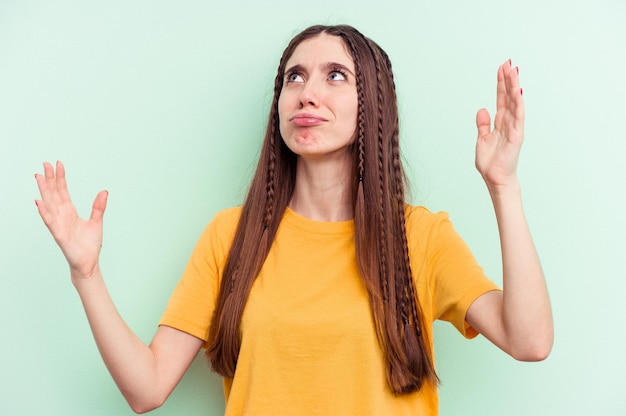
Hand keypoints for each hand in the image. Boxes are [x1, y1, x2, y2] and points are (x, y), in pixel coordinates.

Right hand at [35, 161, 107, 278]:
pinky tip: (39, 202)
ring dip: (44, 190)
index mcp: (70, 212)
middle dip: (49, 179)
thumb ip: (98, 206)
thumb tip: (104, 191)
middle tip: (45, 163)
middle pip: (54, 194)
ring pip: (49, 204)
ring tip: (38, 176)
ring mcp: (58, 224)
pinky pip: (50, 222)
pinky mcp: (59, 235)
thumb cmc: (89, 244)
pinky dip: (44, 212)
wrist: (89, 262)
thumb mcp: (97, 221)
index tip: (58, 164)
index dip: (61, 178)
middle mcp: (62, 215)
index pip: (63, 191)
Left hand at [475, 59, 524, 190]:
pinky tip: (517, 91)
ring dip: (514, 87)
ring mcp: (514, 127)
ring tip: (513, 71)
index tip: (501, 68)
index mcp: (500, 122)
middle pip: (508, 96)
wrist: (495, 178)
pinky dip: (518, 103)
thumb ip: (483, 125)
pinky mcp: (517, 135)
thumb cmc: (490, 162)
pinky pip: (518, 116)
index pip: (501, 98)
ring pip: (515, 103)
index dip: (501, 83)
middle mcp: (508, 122)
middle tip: (508, 63)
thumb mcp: (482, 139)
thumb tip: (482, 109)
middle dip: (508, 80)